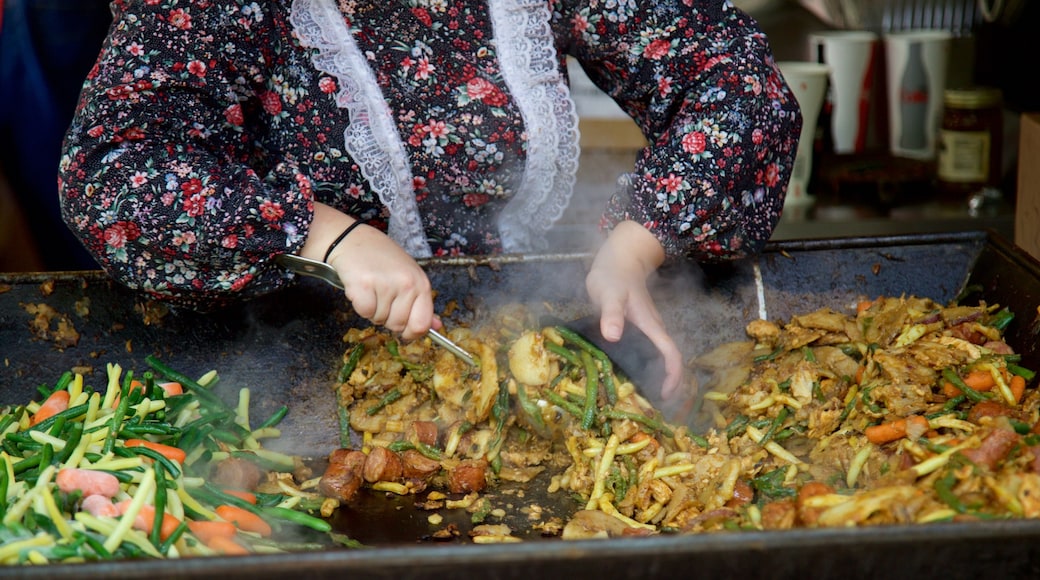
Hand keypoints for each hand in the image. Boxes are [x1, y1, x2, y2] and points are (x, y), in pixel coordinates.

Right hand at [300, 203, 436, 340]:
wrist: (353, 240)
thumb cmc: (382, 259)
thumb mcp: (409, 276)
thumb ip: (422, 303)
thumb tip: (436, 327)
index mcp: (421, 284)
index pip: (422, 324)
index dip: (411, 333)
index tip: (403, 329)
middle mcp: (407, 284)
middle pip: (398, 325)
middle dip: (387, 318)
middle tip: (382, 298)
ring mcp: (386, 284)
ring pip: (379, 320)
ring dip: (373, 310)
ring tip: (372, 289)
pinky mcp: (364, 286)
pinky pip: (364, 313)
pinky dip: (360, 306)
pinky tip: (361, 289)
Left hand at [586, 221, 684, 398]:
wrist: (620, 259)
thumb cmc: (613, 276)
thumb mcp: (608, 293)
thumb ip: (611, 313)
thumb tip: (613, 335)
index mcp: (650, 325)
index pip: (670, 354)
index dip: (672, 376)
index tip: (665, 395)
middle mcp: (654, 330)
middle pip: (671, 361)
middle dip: (672, 385)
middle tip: (660, 409)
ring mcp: (649, 329)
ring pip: (662, 357)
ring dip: (662, 378)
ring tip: (650, 400)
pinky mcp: (641, 328)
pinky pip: (652, 352)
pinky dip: (651, 368)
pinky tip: (637, 378)